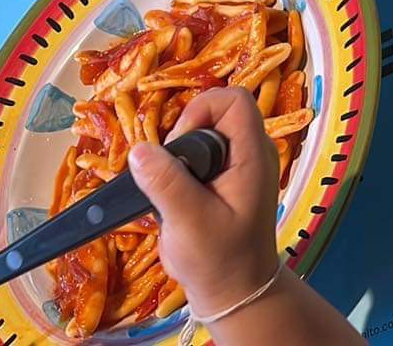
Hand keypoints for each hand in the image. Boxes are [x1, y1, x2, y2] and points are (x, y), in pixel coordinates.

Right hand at [127, 87, 278, 315]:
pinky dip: (181, 167)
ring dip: (179, 154)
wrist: (234, 292)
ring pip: (203, 133)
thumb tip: (139, 150)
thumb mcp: (189, 222)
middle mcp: (250, 154)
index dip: (201, 109)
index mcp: (253, 156)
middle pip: (215, 113)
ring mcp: (239, 166)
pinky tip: (174, 196)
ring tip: (171, 188)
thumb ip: (165, 183)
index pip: (234, 100)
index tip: (178, 145)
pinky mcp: (224, 179)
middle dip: (185, 134)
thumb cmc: (219, 260)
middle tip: (169, 171)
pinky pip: (200, 154)